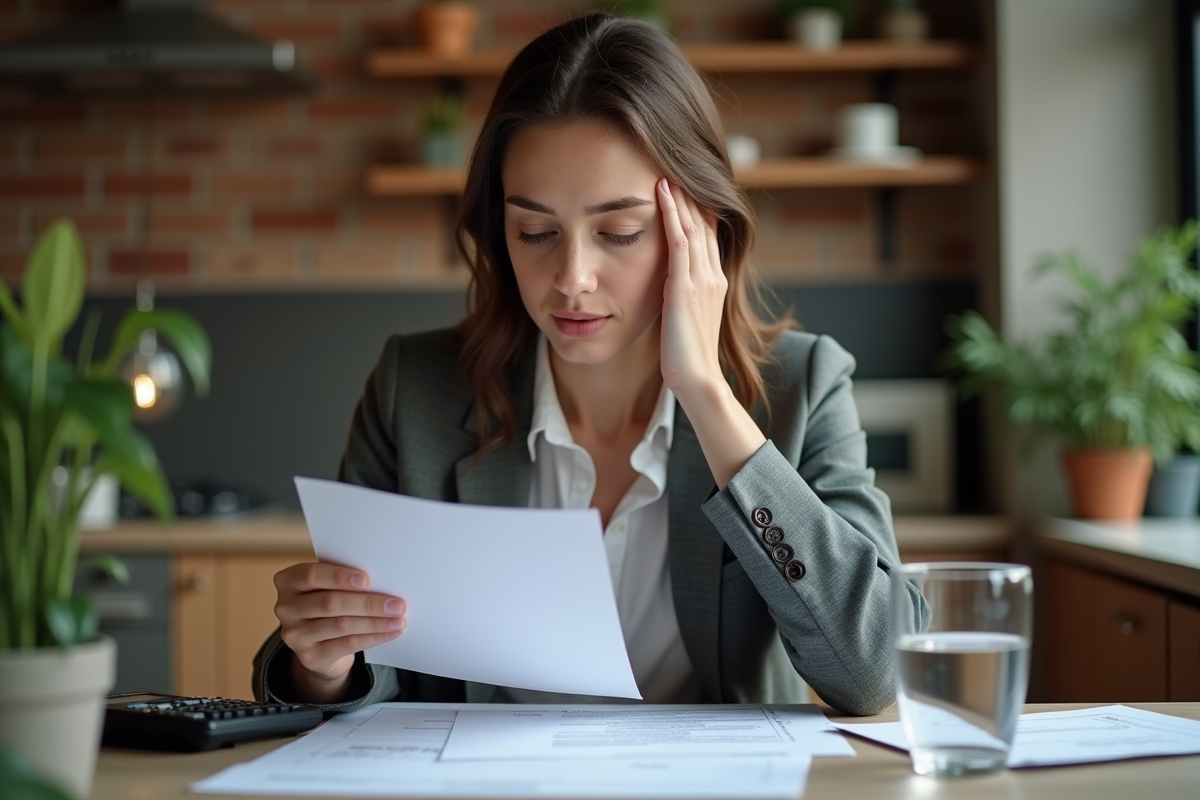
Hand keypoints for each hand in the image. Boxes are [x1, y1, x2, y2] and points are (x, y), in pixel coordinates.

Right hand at [272, 562, 405, 702]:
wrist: (320, 644)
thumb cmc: (329, 603)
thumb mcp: (329, 587)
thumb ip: (345, 581)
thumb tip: (384, 581)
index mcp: (288, 581)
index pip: (311, 575)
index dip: (339, 576)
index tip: (367, 580)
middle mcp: (285, 608)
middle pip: (330, 603)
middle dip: (369, 603)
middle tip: (398, 604)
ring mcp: (295, 635)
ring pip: (341, 625)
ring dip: (375, 622)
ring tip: (399, 620)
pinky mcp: (309, 657)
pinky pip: (346, 645)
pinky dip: (372, 638)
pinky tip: (390, 633)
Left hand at [656, 178, 764, 488]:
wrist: (697, 379)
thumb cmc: (687, 359)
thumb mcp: (686, 320)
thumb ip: (682, 298)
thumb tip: (669, 289)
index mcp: (715, 282)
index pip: (708, 236)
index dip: (698, 209)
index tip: (685, 186)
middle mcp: (713, 275)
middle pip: (704, 223)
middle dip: (691, 194)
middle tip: (676, 165)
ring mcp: (702, 278)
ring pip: (694, 224)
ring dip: (680, 195)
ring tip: (667, 168)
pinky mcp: (687, 284)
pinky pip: (680, 238)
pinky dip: (672, 212)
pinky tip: (661, 191)